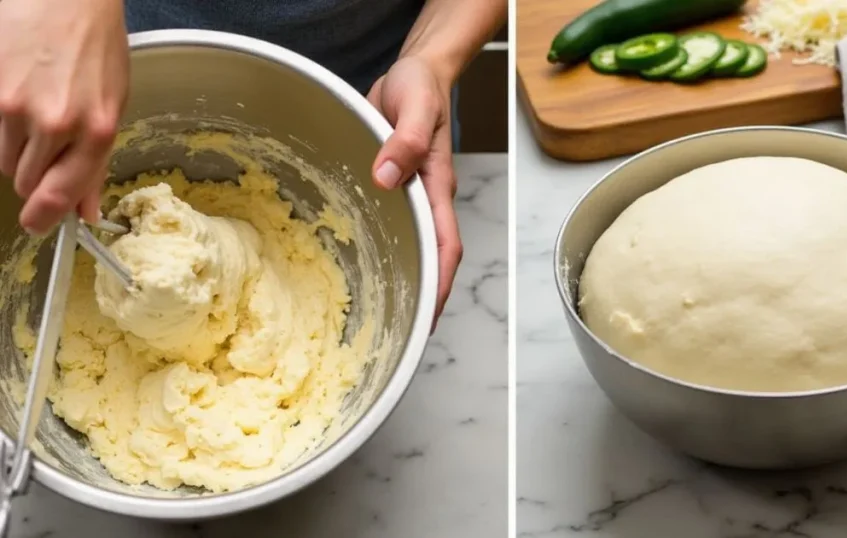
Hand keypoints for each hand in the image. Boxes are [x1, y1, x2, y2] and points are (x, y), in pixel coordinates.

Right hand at [0, 0, 128, 234]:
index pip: (62, 194)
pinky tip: (20, 100)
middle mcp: (56, 124)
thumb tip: (86, 210)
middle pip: (27, 182)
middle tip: (47, 150)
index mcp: (97, 130)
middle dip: (36, 177)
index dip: (46, 216)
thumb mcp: (113, 105)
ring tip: (37, 116)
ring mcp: (17, 108)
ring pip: (5, 161)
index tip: (39, 225)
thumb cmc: (95, 47)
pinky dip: (4, 129)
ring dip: (18, 152)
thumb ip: (96, 162)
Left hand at [368, 56, 462, 331]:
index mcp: (437, 187)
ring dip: (406, 281)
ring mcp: (412, 198)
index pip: (446, 246)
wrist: (416, 73)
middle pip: (433, 259)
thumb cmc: (420, 87)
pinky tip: (364, 267)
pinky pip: (391, 228)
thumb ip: (403, 141)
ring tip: (386, 317)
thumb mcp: (413, 106)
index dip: (440, 283)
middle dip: (425, 298)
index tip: (429, 315)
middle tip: (405, 335)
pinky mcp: (394, 191)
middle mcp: (428, 201)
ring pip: (413, 247)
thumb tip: (385, 180)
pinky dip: (383, 252)